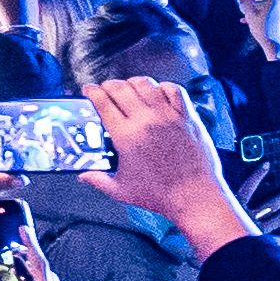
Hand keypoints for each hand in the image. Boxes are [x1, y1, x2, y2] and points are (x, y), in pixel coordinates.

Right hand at [90, 73, 251, 256]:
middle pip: (121, 88)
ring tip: (129, 88)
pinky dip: (164, 87)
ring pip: (146, 84)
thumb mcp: (121, 190)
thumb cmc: (161, 195)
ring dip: (133, 83)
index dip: (92, 92)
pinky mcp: (188, 117)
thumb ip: (98, 180)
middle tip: (106, 89)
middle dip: (108, 85)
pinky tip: (159, 92)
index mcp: (126, 136)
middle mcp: (146, 121)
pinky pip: (175, 90)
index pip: (102, 102)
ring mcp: (169, 116)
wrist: (195, 197)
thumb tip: (84, 176)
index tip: (89, 90)